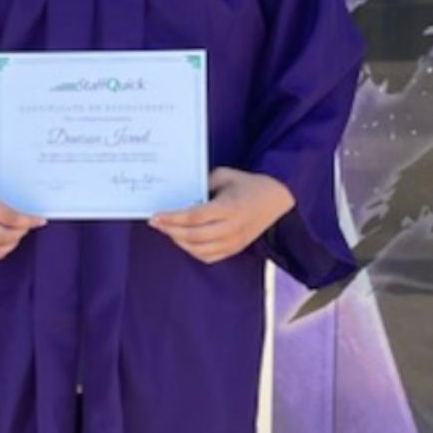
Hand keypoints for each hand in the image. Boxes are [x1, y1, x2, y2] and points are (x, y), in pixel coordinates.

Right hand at [0, 165, 44, 263]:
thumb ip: (1, 182)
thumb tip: (25, 191)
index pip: (9, 217)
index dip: (28, 220)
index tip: (40, 219)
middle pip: (4, 236)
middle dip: (22, 232)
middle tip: (29, 224)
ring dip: (11, 244)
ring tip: (17, 233)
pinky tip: (5, 243)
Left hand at [148, 167, 294, 264]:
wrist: (277, 199)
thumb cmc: (248, 184)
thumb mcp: (226, 175)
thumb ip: (204, 183)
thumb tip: (182, 193)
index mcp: (230, 207)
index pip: (195, 216)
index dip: (173, 218)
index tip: (156, 216)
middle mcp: (232, 228)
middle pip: (194, 236)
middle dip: (171, 230)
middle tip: (156, 223)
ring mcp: (234, 241)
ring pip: (200, 250)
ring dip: (179, 242)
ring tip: (168, 230)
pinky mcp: (235, 248)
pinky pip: (209, 257)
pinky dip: (192, 251)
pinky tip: (183, 240)